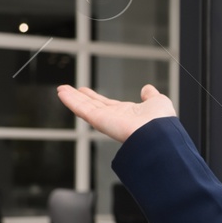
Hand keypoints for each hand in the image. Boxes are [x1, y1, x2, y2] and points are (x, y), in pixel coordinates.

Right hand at [56, 83, 177, 143]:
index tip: (85, 91)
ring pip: (84, 107)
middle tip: (67, 90)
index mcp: (126, 113)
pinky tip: (62, 93)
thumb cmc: (161, 122)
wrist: (158, 134)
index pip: (106, 104)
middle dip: (80, 98)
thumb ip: (150, 95)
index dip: (95, 97)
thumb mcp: (157, 101)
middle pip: (92, 105)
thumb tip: (147, 88)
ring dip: (71, 98)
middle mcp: (114, 117)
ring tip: (60, 90)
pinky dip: (71, 101)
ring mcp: (105, 119)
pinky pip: (82, 109)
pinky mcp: (99, 120)